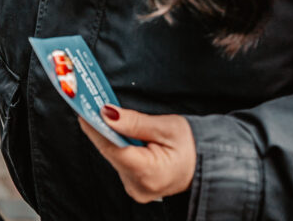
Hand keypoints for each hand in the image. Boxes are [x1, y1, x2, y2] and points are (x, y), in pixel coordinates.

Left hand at [78, 105, 196, 203]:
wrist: (210, 165)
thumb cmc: (195, 147)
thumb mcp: (167, 128)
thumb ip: (134, 122)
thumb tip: (106, 113)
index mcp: (148, 173)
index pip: (111, 147)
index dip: (94, 126)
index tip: (82, 108)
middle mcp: (138, 186)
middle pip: (110, 151)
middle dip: (100, 127)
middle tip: (88, 103)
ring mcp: (137, 189)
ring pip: (113, 155)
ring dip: (108, 135)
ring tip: (101, 112)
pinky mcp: (136, 185)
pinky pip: (120, 160)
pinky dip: (117, 144)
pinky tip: (115, 129)